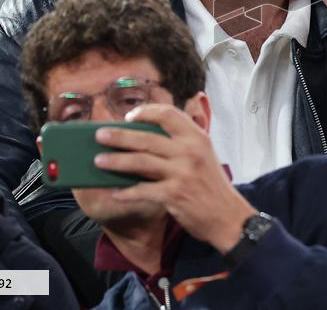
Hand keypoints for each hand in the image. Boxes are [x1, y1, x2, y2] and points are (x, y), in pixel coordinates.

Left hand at [94, 104, 255, 252]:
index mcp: (197, 137)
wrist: (227, 216)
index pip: (168, 114)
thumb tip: (145, 134)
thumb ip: (182, 141)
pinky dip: (126, 191)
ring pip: (140, 162)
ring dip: (116, 161)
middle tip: (100, 135)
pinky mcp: (174, 194)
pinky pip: (142, 190)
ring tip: (99, 161)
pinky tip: (114, 192)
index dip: (146, 112)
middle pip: (147, 138)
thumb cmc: (211, 184)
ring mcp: (182, 173)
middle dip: (119, 136)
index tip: (130, 116)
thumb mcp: (204, 154)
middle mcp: (190, 151)